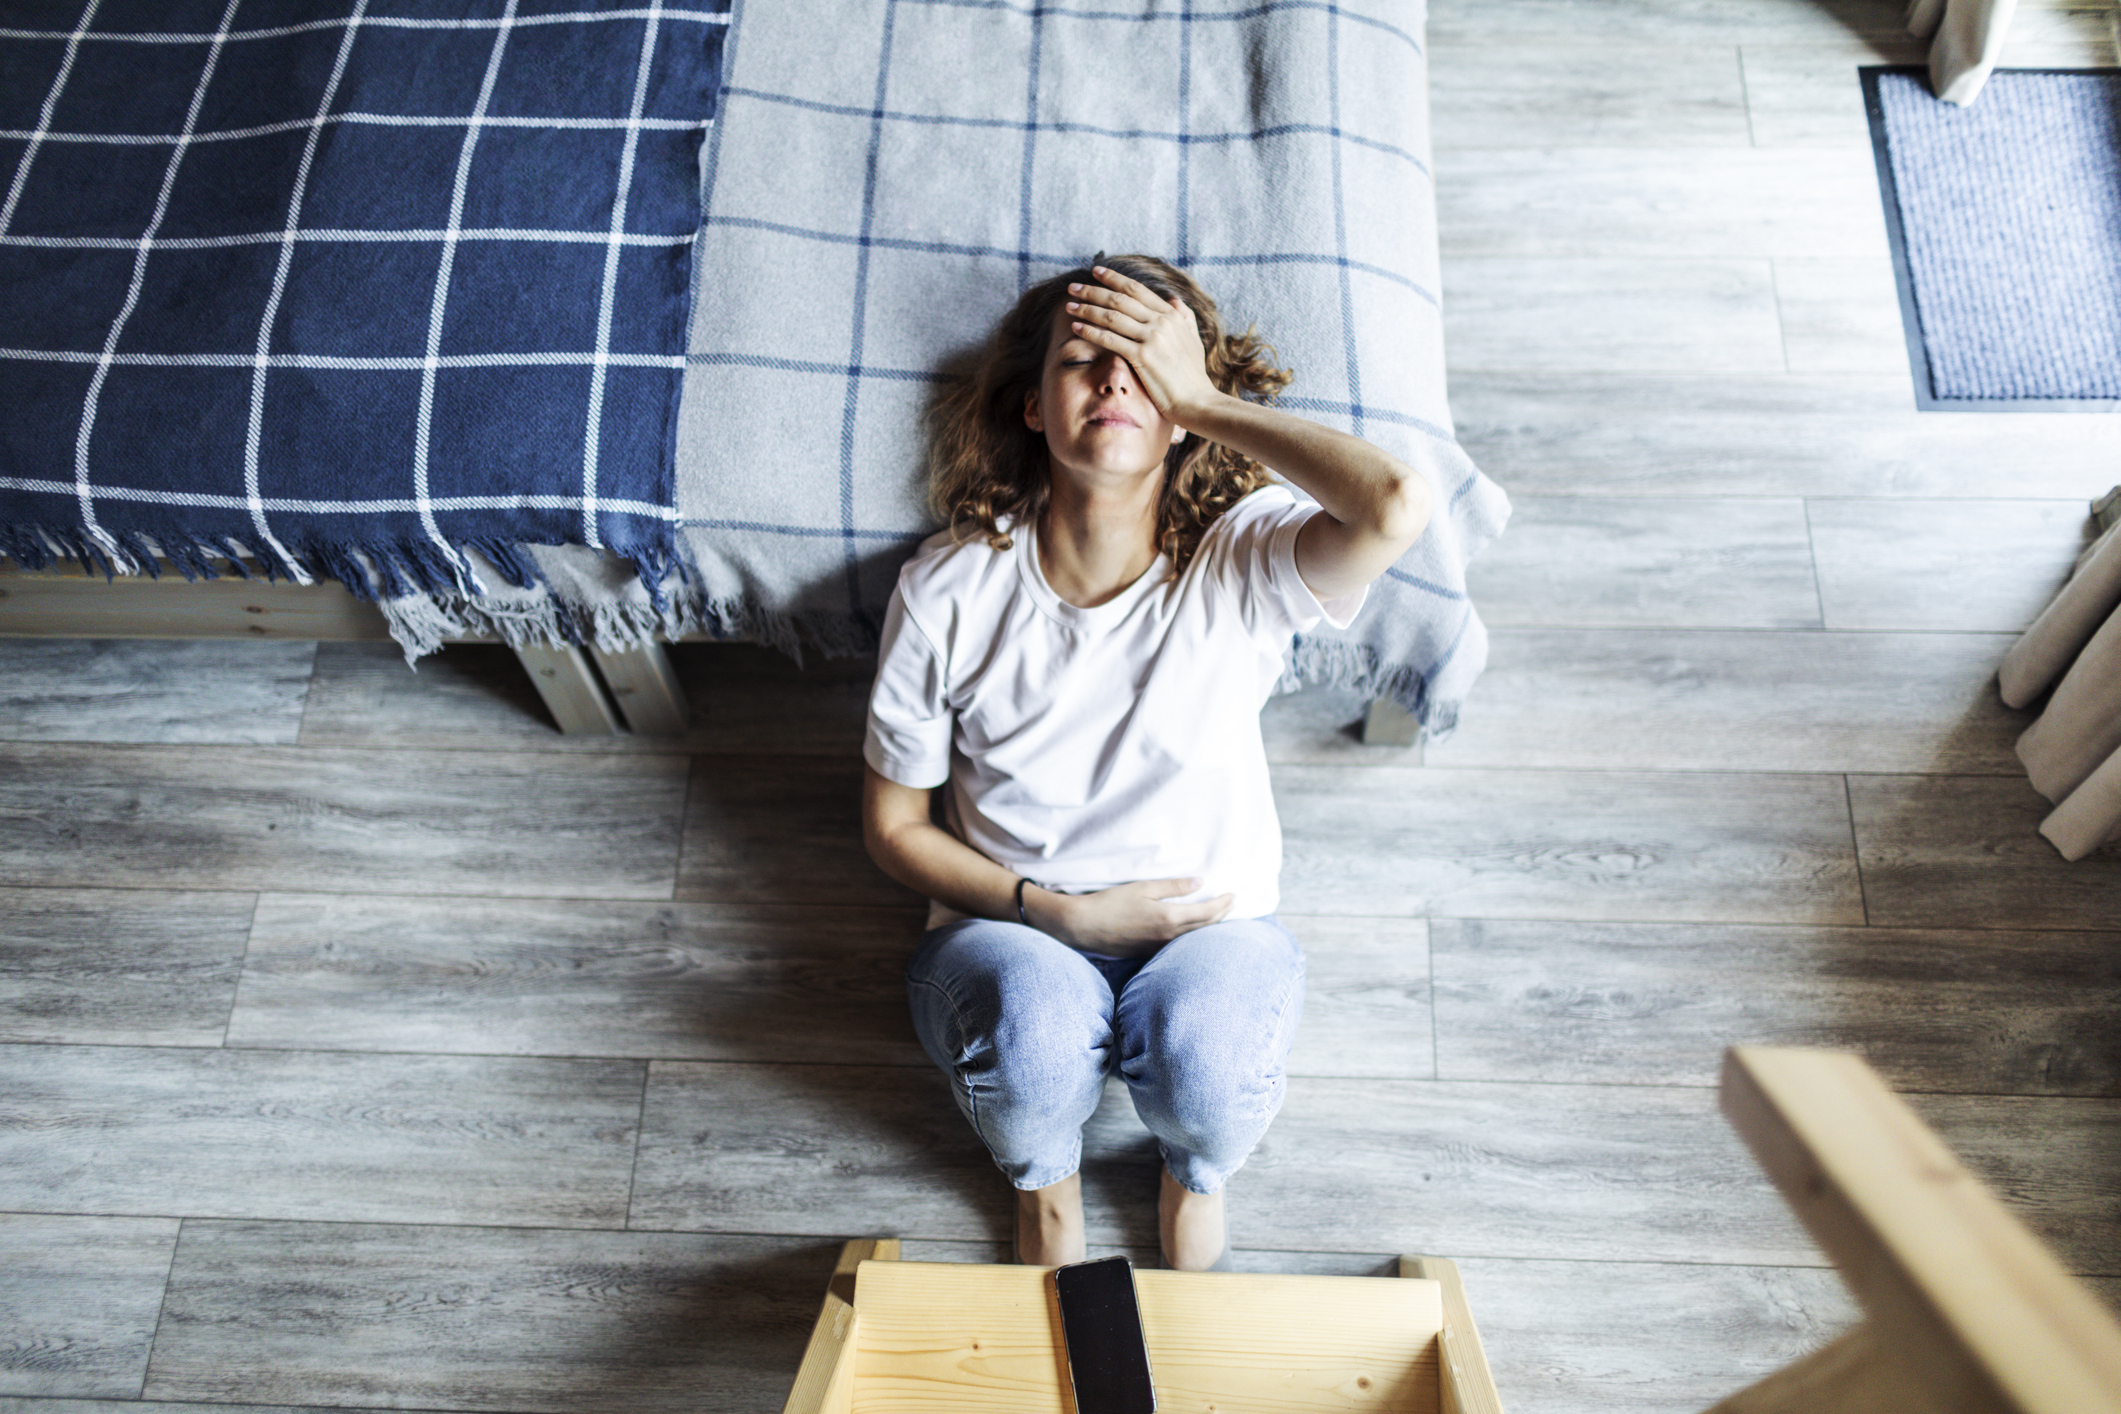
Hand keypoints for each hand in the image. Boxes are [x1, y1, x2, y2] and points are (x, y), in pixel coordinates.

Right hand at [1031, 877, 1234, 957]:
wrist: (1083, 926)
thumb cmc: (1110, 903)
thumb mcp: (1143, 887)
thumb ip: (1173, 887)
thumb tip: (1200, 882)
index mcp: (1169, 918)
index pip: (1207, 913)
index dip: (1224, 904)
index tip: (1234, 894)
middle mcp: (1168, 937)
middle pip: (1205, 927)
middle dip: (1222, 914)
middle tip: (1233, 903)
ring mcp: (1159, 948)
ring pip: (1193, 938)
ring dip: (1209, 926)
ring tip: (1219, 914)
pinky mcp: (1149, 952)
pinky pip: (1179, 943)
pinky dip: (1193, 934)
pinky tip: (1193, 928)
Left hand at [1063, 267, 1222, 427]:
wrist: (1198, 402)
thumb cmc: (1193, 376)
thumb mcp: (1193, 340)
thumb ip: (1184, 317)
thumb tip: (1174, 299)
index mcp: (1171, 315)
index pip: (1137, 290)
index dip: (1114, 278)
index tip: (1096, 271)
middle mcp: (1161, 322)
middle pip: (1120, 299)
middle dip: (1093, 290)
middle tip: (1073, 286)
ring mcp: (1152, 338)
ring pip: (1112, 316)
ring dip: (1087, 309)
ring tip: (1069, 306)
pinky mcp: (1143, 357)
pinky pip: (1111, 339)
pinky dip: (1091, 332)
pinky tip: (1077, 328)